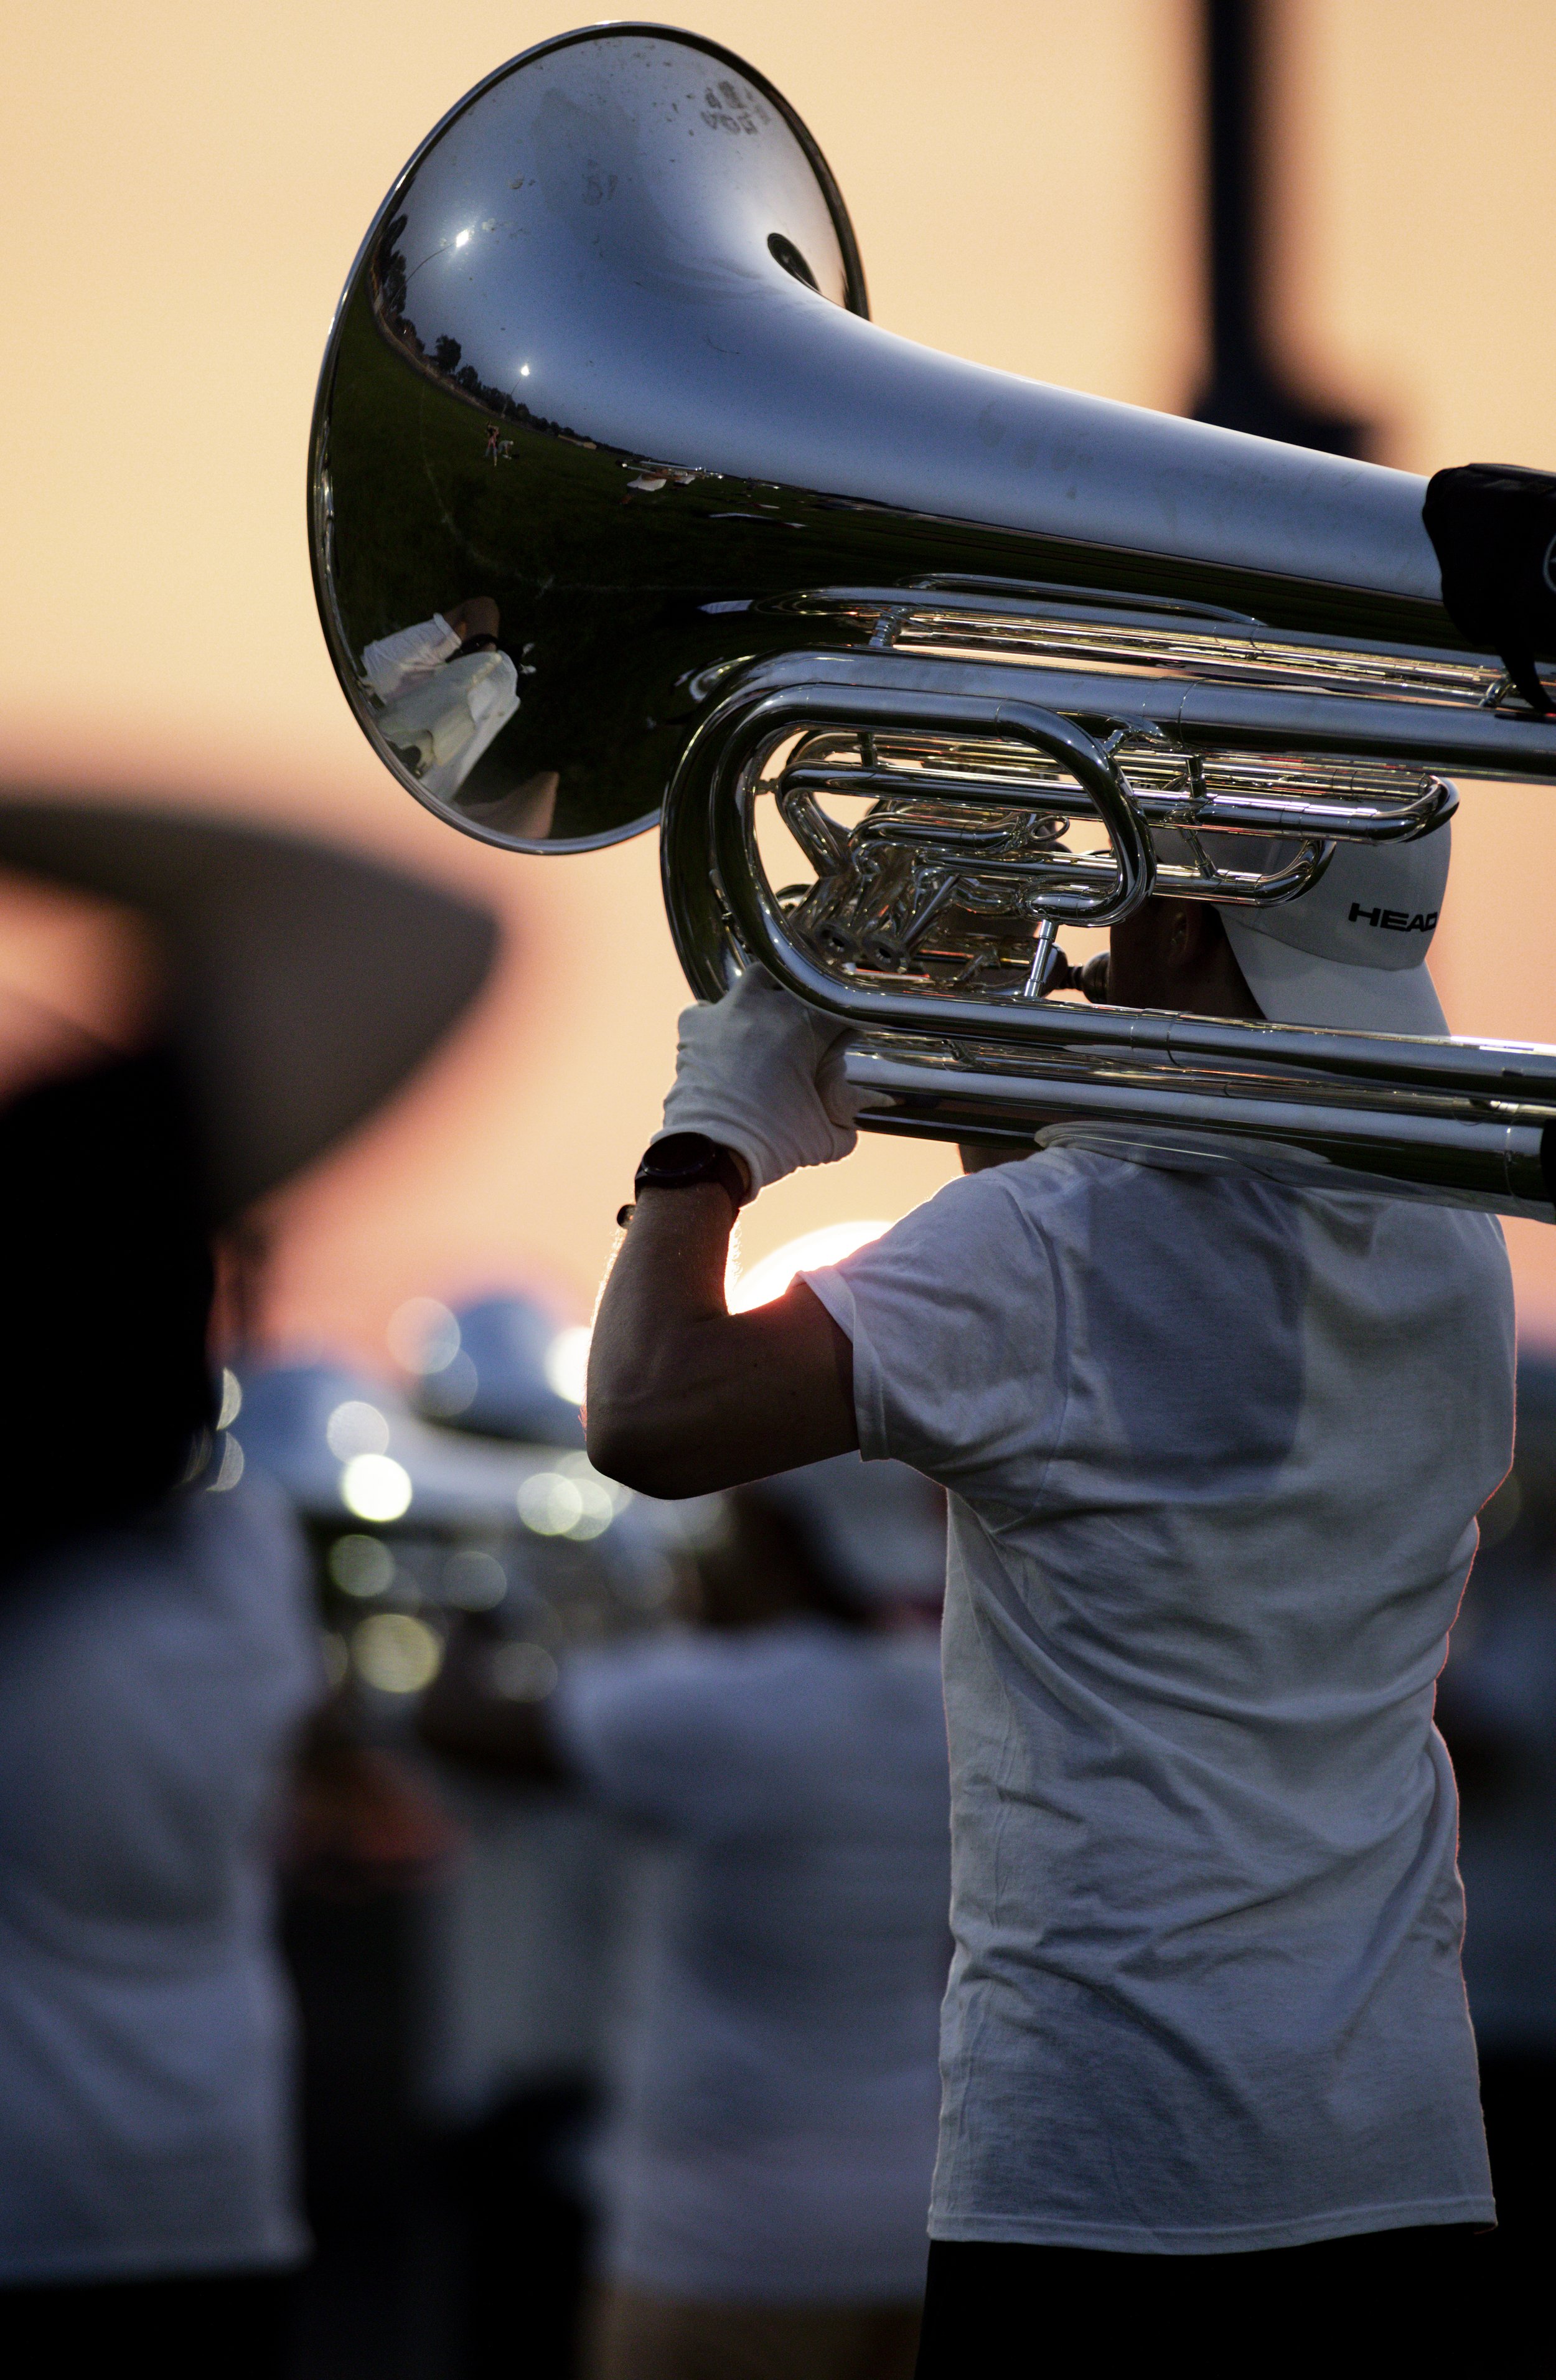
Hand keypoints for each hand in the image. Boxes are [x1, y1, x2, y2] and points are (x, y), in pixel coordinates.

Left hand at [655, 967, 869, 1195]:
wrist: (714, 1154)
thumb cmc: (774, 1143)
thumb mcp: (828, 1136)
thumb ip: (851, 1117)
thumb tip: (867, 1107)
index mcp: (806, 1024)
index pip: (842, 1006)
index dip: (849, 1021)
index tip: (850, 1036)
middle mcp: (766, 1006)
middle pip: (801, 982)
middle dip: (811, 1000)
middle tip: (811, 1028)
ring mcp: (727, 1011)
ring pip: (757, 979)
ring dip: (768, 994)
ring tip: (771, 1021)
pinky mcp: (695, 1026)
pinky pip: (708, 1007)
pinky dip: (719, 1018)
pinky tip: (726, 1036)